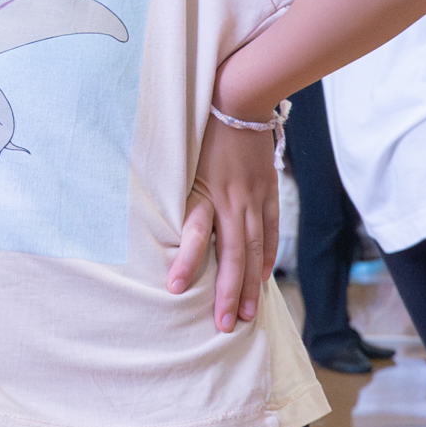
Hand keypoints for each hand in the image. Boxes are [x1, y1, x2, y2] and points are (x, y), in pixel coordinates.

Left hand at [168, 113, 278, 332]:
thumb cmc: (199, 129)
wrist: (237, 101)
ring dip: (249, 285)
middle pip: (232, 255)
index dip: (186, 263)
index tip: (174, 288)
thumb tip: (156, 214)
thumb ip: (174, 188)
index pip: (196, 235)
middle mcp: (232, 201)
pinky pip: (269, 233)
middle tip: (222, 324)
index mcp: (203, 192)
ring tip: (245, 314)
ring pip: (254, 251)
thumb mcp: (179, 158)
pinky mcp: (268, 194)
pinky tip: (261, 279)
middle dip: (226, 292)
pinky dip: (266, 259)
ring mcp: (254, 199)